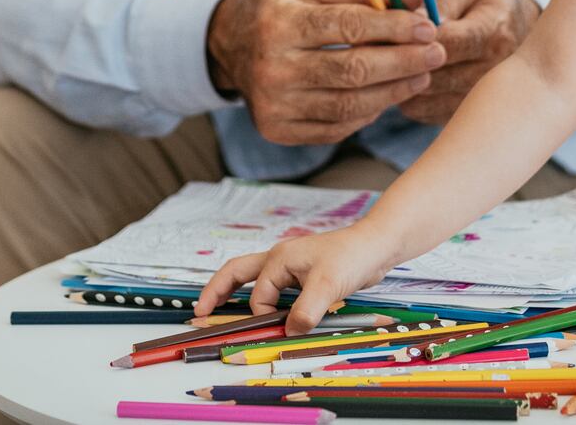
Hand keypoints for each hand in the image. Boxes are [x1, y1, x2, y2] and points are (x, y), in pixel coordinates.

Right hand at [193, 223, 404, 335]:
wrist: (376, 245)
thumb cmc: (351, 257)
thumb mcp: (328, 285)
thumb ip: (306, 310)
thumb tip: (289, 330)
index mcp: (279, 259)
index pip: (259, 296)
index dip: (265, 316)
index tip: (279, 329)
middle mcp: (279, 259)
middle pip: (236, 272)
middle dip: (216, 291)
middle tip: (199, 311)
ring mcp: (290, 265)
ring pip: (254, 278)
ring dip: (237, 291)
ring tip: (218, 307)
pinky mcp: (303, 273)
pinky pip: (274, 286)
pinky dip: (264, 297)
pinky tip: (268, 308)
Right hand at [205, 0, 446, 145]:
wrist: (225, 45)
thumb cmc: (276, 10)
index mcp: (280, 23)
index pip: (348, 27)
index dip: (393, 29)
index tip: (428, 28)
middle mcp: (272, 67)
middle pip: (353, 71)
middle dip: (403, 63)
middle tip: (437, 54)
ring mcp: (272, 104)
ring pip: (349, 106)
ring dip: (393, 92)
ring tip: (421, 75)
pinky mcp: (275, 130)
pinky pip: (335, 128)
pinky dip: (367, 114)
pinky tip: (387, 96)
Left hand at [397, 0, 540, 125]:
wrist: (529, 42)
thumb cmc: (491, 8)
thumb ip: (444, 1)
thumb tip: (417, 19)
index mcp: (493, 32)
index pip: (448, 43)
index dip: (414, 38)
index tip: (391, 28)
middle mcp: (494, 69)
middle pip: (435, 75)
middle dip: (402, 61)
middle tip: (379, 48)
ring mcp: (485, 97)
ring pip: (428, 98)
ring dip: (402, 83)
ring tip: (390, 63)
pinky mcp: (471, 114)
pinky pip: (429, 114)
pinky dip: (410, 99)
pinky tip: (406, 80)